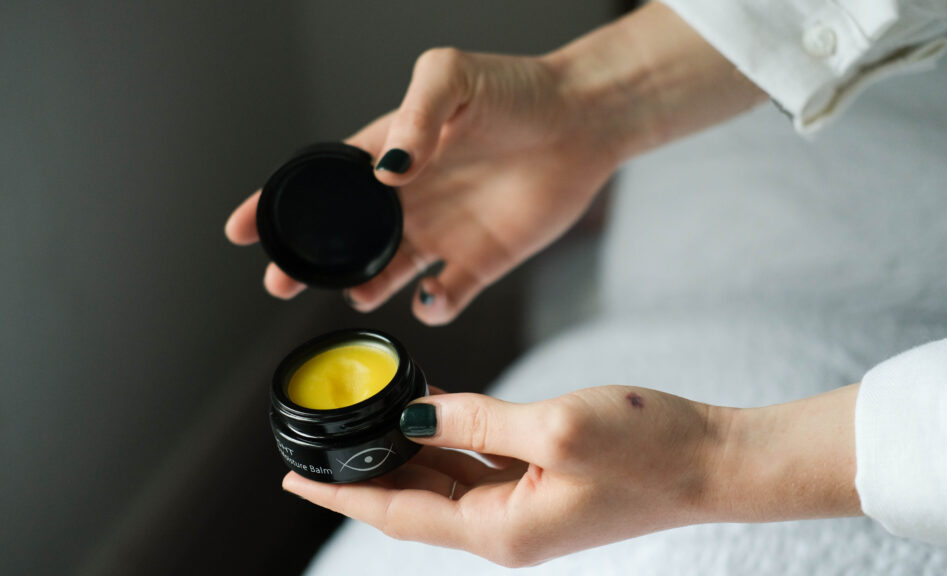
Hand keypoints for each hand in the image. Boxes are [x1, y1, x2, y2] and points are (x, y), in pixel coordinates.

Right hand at [225, 3, 764, 323]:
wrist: (583, 121)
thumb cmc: (519, 90)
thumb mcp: (451, 77)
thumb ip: (412, 115)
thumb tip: (385, 169)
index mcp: (391, 153)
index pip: (322, 185)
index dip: (277, 206)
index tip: (240, 229)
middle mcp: (409, 198)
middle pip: (343, 243)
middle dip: (307, 265)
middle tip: (281, 284)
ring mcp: (442, 232)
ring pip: (385, 276)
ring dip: (365, 291)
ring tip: (362, 294)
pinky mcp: (480, 261)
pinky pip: (446, 297)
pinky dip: (434, 307)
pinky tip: (434, 297)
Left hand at [282, 384, 862, 566]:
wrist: (717, 462)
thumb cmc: (650, 450)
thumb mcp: (555, 427)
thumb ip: (479, 420)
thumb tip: (420, 411)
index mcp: (502, 529)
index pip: (399, 513)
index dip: (342, 494)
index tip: (295, 477)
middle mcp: (508, 527)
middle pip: (415, 500)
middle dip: (366, 472)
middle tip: (320, 440)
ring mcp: (529, 507)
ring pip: (446, 480)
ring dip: (407, 452)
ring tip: (365, 422)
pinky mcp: (549, 484)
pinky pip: (482, 465)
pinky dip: (451, 440)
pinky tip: (433, 412)